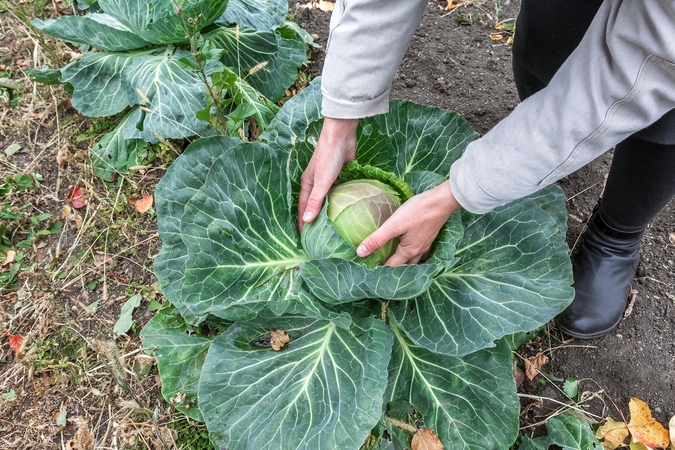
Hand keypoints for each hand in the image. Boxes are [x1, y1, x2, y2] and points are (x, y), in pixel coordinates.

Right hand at [298, 117, 358, 231]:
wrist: (341, 135)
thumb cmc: (328, 157)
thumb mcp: (322, 182)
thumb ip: (315, 201)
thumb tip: (307, 221)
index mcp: (307, 185)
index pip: (303, 209)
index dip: (303, 224)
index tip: (304, 239)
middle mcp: (316, 184)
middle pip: (314, 206)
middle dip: (314, 221)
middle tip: (318, 238)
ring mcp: (328, 180)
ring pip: (327, 201)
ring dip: (328, 212)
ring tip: (332, 229)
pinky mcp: (340, 176)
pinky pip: (338, 193)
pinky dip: (340, 202)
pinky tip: (345, 211)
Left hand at [356, 181, 460, 265]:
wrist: (442, 201)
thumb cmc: (418, 211)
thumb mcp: (394, 225)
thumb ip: (377, 238)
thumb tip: (360, 253)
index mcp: (408, 251)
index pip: (391, 266)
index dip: (380, 270)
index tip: (369, 271)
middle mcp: (418, 251)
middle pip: (404, 266)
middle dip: (393, 269)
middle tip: (380, 268)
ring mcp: (425, 244)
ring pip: (414, 260)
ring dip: (405, 263)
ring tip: (394, 262)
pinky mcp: (429, 236)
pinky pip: (421, 251)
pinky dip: (414, 254)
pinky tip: (410, 247)